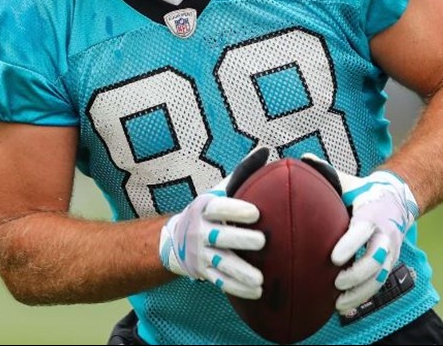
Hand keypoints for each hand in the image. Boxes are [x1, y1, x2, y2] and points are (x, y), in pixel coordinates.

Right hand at [159, 146, 269, 298]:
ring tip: (260, 279)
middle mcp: (199, 231)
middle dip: (240, 240)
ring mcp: (200, 254)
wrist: (176, 239)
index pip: (218, 207)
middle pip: (219, 237)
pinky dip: (237, 288)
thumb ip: (242, 173)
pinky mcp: (203, 272)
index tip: (256, 213)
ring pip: (220, 264)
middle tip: (262, 242)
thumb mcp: (218, 191)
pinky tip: (256, 292)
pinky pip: (220, 282)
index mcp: (204, 208)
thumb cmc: (209, 211)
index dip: (235, 210)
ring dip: (240, 272)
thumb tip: (266, 151)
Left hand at [300, 153, 418, 312]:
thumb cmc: (362, 191)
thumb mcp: (348, 180)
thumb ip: (325, 172)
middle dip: (357, 275)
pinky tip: (342, 307)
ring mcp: (389, 252)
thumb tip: (301, 159)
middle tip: (335, 283)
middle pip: (376, 260)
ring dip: (360, 292)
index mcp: (373, 214)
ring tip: (337, 303)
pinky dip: (362, 298)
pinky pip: (378, 285)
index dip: (351, 245)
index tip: (334, 258)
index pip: (364, 231)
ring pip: (379, 277)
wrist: (397, 200)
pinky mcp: (388, 264)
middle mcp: (385, 235)